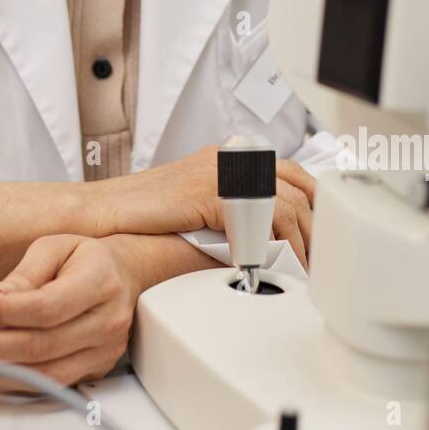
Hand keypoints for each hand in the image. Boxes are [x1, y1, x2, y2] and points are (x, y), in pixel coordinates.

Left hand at [0, 234, 143, 388]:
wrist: (126, 275)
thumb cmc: (87, 257)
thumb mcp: (56, 247)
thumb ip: (25, 273)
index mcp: (100, 282)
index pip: (44, 306)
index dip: (0, 311)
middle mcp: (106, 323)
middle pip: (38, 346)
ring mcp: (102, 352)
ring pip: (42, 374)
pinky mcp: (93, 371)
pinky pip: (48, 384)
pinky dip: (11, 381)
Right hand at [90, 143, 316, 252]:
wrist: (105, 212)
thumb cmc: (144, 215)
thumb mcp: (200, 206)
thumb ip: (234, 212)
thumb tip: (270, 241)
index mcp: (231, 159)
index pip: (291, 174)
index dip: (314, 204)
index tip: (323, 233)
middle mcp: (231, 159)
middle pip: (296, 188)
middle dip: (314, 228)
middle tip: (319, 260)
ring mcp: (222, 172)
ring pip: (283, 205)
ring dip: (297, 243)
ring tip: (299, 271)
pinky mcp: (211, 191)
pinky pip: (256, 219)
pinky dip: (267, 246)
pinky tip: (268, 265)